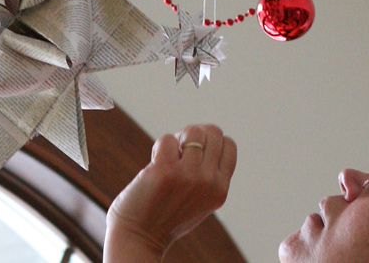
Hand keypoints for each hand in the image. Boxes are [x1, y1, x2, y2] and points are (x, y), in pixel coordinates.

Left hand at [103, 125, 237, 262]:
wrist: (139, 237)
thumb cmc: (165, 215)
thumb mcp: (200, 199)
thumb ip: (208, 174)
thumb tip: (203, 133)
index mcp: (220, 189)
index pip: (229, 145)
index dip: (210, 141)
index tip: (194, 152)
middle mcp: (209, 182)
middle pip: (213, 132)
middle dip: (194, 136)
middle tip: (179, 152)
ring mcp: (189, 176)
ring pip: (193, 131)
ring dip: (177, 139)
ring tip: (168, 157)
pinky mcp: (165, 171)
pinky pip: (168, 139)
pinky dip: (159, 147)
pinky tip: (155, 163)